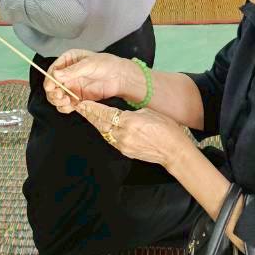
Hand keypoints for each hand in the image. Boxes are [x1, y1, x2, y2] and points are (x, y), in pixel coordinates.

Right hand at [43, 50, 140, 111]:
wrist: (120, 77)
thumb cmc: (106, 64)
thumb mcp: (89, 64)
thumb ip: (73, 70)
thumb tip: (56, 74)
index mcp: (67, 61)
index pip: (52, 70)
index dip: (49, 79)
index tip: (51, 87)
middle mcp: (67, 74)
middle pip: (52, 86)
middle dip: (53, 92)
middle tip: (60, 96)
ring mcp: (71, 87)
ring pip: (57, 96)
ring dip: (58, 101)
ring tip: (66, 102)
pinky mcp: (77, 98)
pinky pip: (66, 104)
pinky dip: (65, 107)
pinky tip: (70, 107)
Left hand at [73, 99, 192, 169]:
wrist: (174, 150)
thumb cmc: (166, 128)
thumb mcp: (148, 112)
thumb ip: (131, 113)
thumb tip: (121, 114)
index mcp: (129, 121)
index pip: (105, 113)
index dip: (92, 108)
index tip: (83, 103)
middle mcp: (123, 135)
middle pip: (101, 124)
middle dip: (90, 115)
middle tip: (80, 107)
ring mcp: (123, 145)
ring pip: (104, 132)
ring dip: (96, 124)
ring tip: (88, 115)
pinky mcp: (125, 151)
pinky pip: (111, 140)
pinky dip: (106, 132)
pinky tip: (103, 127)